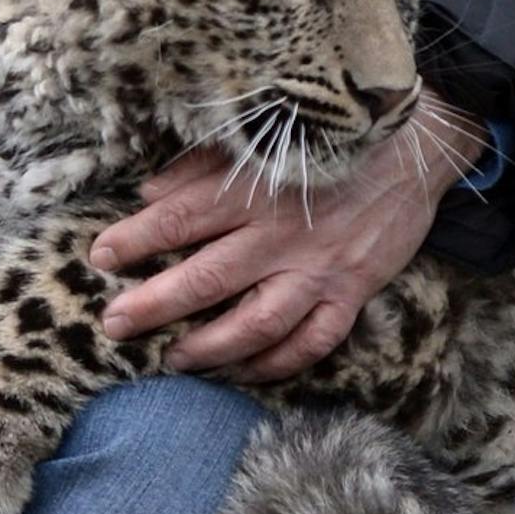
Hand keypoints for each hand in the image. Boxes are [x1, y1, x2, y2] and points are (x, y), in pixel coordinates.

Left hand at [87, 93, 487, 380]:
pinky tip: (243, 373)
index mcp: (253, 188)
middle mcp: (282, 234)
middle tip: (114, 324)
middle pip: (207, 279)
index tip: (100, 256)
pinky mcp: (351, 292)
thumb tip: (147, 194)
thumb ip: (201, 167)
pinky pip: (311, 343)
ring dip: (209, 348)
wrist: (414, 148)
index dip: (135, 240)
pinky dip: (276, 364)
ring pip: (256, 323)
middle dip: (154, 305)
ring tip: (173, 360)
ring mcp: (319, 269)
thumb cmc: (326, 142)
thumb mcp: (260, 140)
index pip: (181, 219)